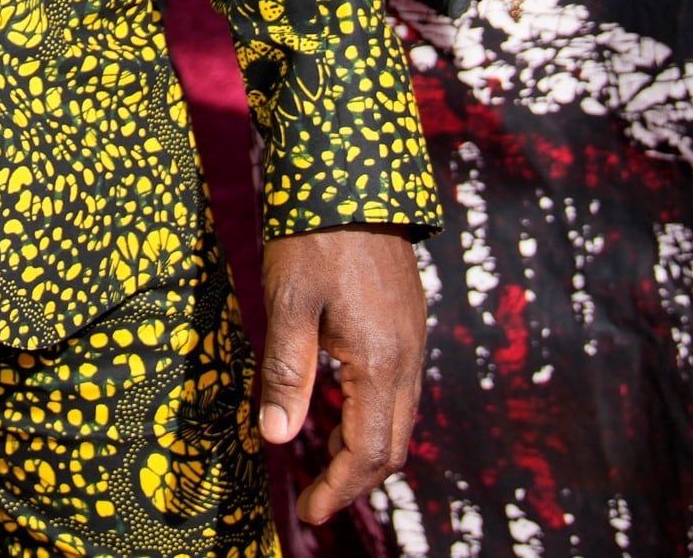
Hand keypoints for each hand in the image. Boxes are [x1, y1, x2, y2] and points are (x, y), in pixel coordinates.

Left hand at [260, 226, 426, 523]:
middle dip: (354, 480)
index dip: (338, 489)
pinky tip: (340, 414)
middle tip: (314, 499)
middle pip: (391, 446)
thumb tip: (278, 438)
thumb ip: (286, 373)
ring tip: (324, 467)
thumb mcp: (287, 302)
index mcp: (380, 363)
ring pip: (399, 420)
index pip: (368, 453)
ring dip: (365, 451)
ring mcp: (413, 343)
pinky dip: (373, 418)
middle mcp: (408, 361)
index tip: (308, 513)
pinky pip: (398, 391)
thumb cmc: (311, 238)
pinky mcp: (408, 327)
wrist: (353, 179)